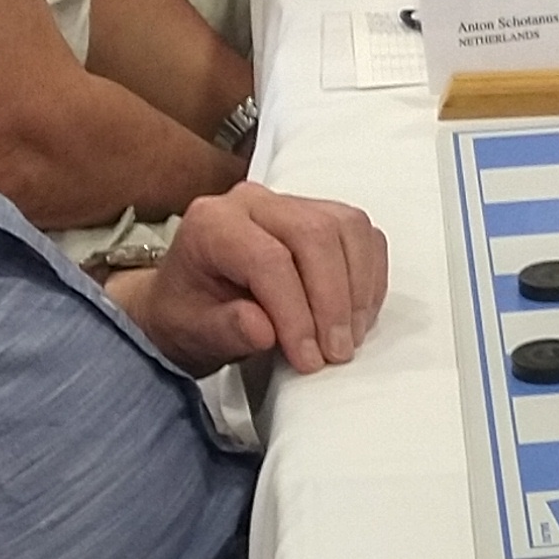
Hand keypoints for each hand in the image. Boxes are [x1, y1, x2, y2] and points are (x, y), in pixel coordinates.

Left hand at [122, 179, 388, 370]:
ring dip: (357, 289)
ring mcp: (291, 203)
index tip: (308, 357)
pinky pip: (361, 234)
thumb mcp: (193, 333)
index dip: (295, 312)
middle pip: (314, 235)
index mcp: (212, 223)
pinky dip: (368, 277)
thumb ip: (225, 330)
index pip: (267, 258)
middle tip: (335, 352)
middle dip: (332, 301)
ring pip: (346, 228)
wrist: (192, 302)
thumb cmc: (190, 313)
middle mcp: (253, 202)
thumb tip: (264, 328)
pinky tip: (356, 315)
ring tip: (347, 338)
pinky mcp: (321, 214)